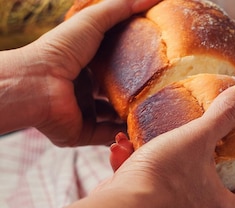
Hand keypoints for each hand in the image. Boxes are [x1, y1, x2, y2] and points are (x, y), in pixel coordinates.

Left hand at [21, 0, 160, 145]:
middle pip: (116, 94)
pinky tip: (145, 129)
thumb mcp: (93, 21)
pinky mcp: (83, 134)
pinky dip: (125, 135)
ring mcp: (83, 113)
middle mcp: (83, 90)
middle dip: (138, 94)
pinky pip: (109, 136)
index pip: (114, 67)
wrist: (37, 84)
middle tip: (165, 92)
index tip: (160, 65)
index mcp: (84, 66)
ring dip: (134, 116)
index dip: (136, 66)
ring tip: (160, 113)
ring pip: (115, 118)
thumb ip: (121, 8)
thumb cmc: (60, 51)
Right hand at [93, 83, 234, 207]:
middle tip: (195, 157)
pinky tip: (122, 155)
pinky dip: (139, 180)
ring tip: (148, 148)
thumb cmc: (164, 175)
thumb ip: (223, 115)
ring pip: (174, 199)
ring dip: (164, 172)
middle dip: (201, 177)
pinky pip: (146, 200)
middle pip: (210, 205)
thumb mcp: (196, 137)